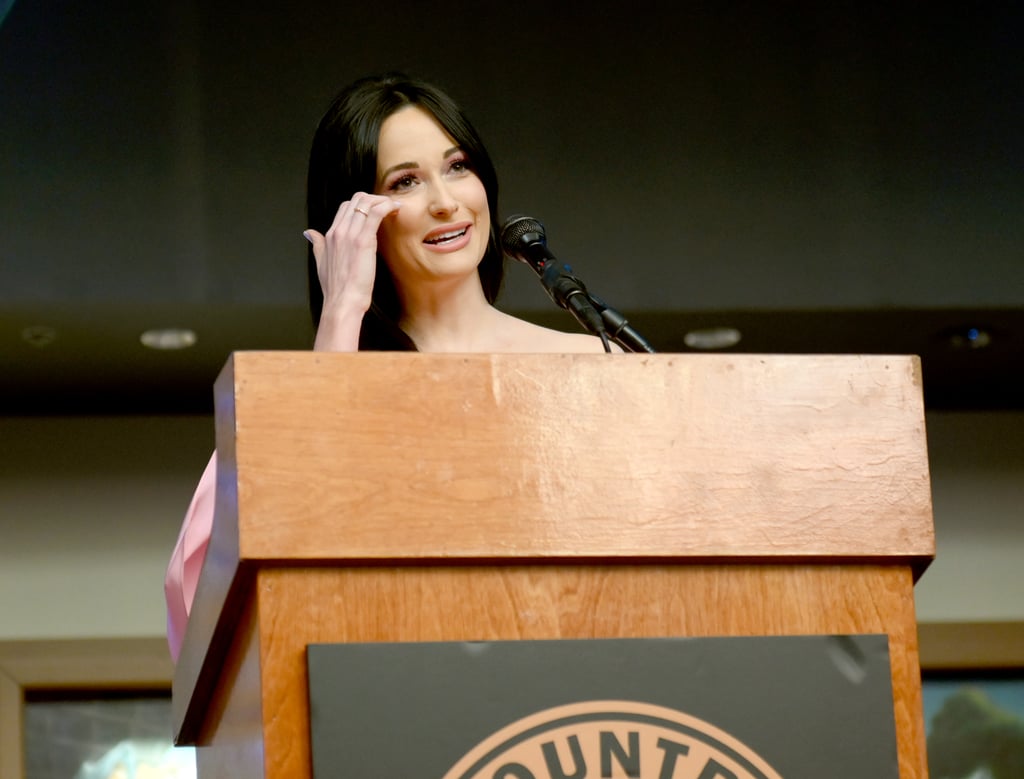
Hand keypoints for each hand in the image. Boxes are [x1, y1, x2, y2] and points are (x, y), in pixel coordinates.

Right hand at [304, 194, 401, 349]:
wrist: (343, 301)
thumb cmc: (336, 288)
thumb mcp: (321, 262)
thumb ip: (317, 245)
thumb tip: (309, 233)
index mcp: (330, 235)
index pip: (346, 207)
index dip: (362, 205)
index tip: (375, 211)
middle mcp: (339, 231)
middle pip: (357, 200)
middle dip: (374, 199)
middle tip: (388, 208)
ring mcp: (350, 234)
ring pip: (366, 202)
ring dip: (383, 201)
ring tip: (394, 208)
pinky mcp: (363, 240)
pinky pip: (376, 212)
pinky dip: (387, 206)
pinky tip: (396, 209)